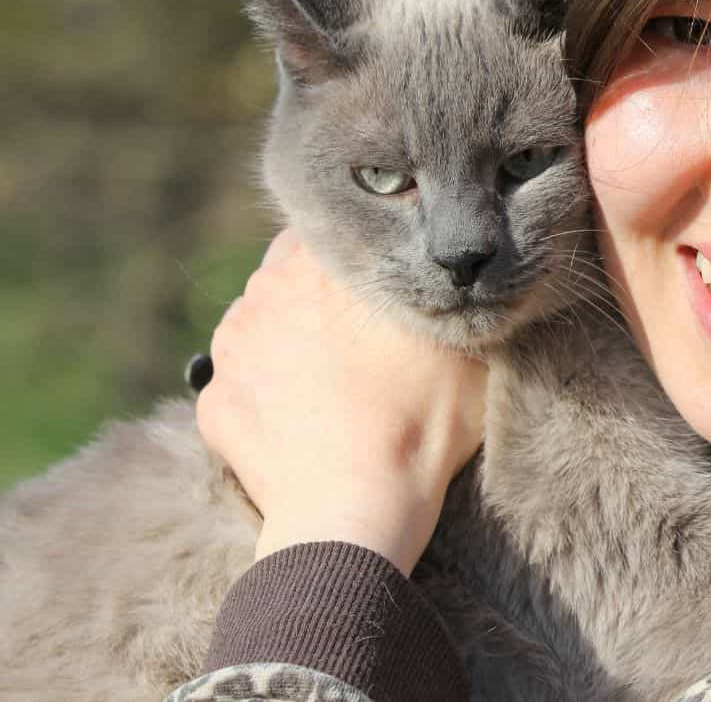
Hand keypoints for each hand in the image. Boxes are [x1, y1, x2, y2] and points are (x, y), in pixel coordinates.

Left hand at [196, 229, 486, 574]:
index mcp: (323, 263)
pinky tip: (305, 415)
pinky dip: (269, 391)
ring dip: (291, 337)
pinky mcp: (215, 399)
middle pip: (292, 271)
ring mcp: (231, 348)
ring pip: (262, 321)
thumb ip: (449, 294)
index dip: (360, 253)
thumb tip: (460, 273)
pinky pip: (243, 380)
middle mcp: (265, 291)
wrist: (353, 513)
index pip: (334, 229)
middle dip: (322, 294)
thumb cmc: (419, 424)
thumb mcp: (463, 344)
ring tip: (335, 378)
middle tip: (363, 332)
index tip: (382, 281)